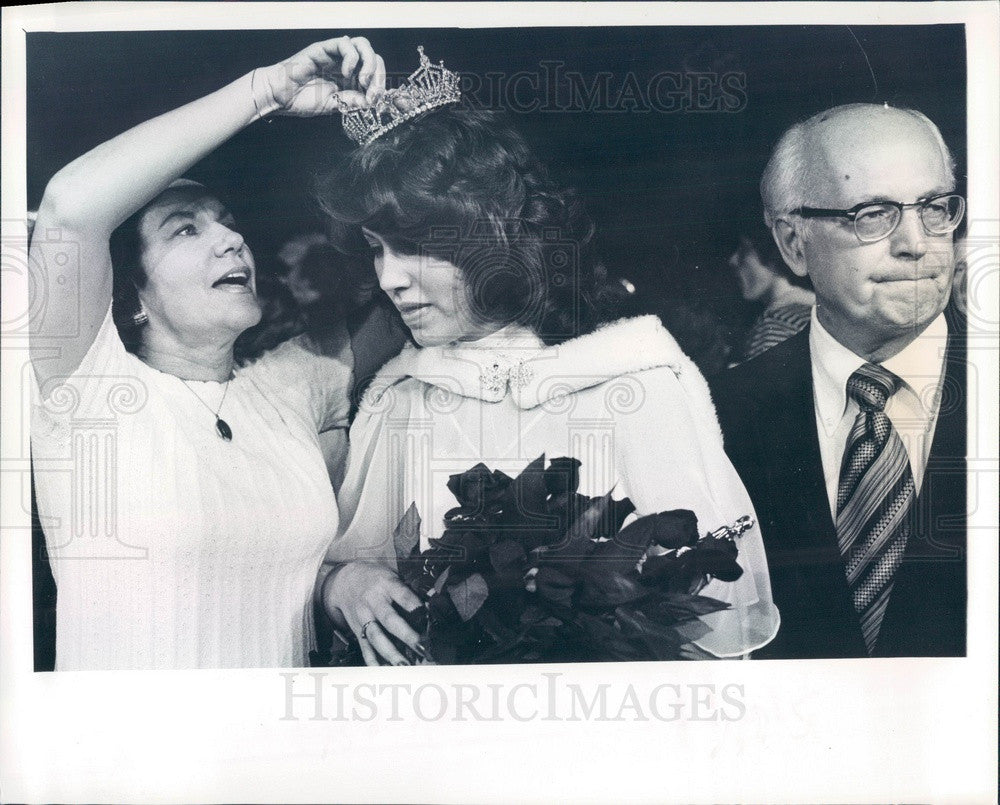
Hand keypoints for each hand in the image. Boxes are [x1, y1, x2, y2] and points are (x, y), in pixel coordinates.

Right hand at [255, 35, 385, 116]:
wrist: (280, 96)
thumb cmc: (302, 100)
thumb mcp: (336, 105)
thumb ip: (354, 101)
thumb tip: (373, 100)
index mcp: (350, 78)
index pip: (375, 73)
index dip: (380, 85)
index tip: (375, 100)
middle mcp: (345, 64)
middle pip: (374, 57)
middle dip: (379, 75)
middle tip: (372, 91)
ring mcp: (335, 55)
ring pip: (363, 45)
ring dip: (369, 63)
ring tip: (363, 80)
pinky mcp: (324, 48)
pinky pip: (345, 44)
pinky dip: (351, 58)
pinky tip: (345, 73)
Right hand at [323, 561, 422, 665]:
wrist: (345, 580)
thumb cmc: (377, 578)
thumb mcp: (393, 575)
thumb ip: (410, 591)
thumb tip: (432, 608)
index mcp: (386, 584)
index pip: (402, 595)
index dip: (415, 606)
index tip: (429, 618)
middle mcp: (373, 601)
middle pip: (389, 620)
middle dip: (406, 635)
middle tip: (422, 648)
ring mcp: (363, 617)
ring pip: (375, 637)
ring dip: (390, 653)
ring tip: (405, 666)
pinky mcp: (357, 630)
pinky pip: (364, 647)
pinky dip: (373, 661)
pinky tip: (384, 672)